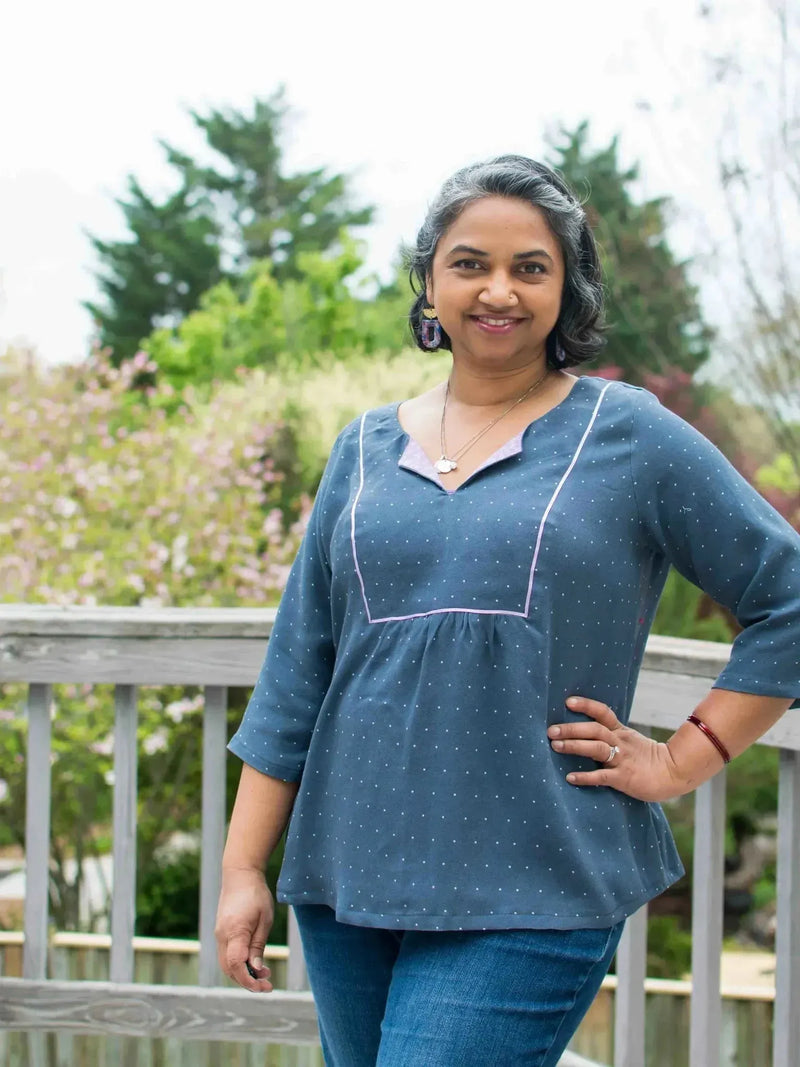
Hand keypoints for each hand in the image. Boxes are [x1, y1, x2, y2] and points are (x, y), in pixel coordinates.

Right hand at [215, 867, 274, 991]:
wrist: (240, 875)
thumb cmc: (256, 895)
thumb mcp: (265, 919)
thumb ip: (258, 945)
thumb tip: (256, 969)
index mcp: (234, 931)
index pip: (236, 964)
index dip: (248, 980)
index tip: (264, 986)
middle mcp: (222, 936)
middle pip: (229, 969)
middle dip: (247, 981)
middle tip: (268, 985)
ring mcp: (219, 934)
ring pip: (226, 964)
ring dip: (243, 974)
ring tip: (264, 974)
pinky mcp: (221, 932)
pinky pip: (227, 955)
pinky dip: (238, 964)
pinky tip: (254, 962)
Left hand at [548, 695, 684, 802]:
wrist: (673, 773)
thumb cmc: (647, 758)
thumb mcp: (630, 740)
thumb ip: (611, 735)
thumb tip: (583, 731)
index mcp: (621, 732)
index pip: (603, 712)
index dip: (586, 705)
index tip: (567, 702)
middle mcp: (620, 742)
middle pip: (595, 730)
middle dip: (572, 729)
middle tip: (550, 730)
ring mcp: (622, 760)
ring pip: (597, 748)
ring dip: (574, 746)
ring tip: (555, 746)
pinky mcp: (624, 778)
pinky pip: (602, 776)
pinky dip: (585, 777)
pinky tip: (570, 777)